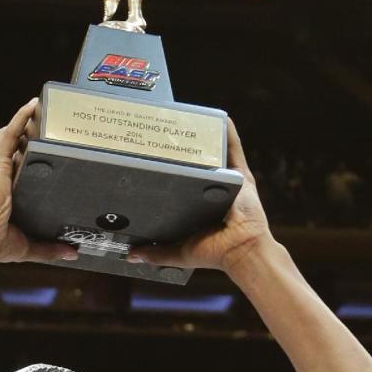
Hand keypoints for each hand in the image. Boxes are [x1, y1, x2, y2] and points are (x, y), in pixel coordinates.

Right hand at [0, 101, 78, 266]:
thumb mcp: (28, 245)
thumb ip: (49, 248)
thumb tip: (72, 253)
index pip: (13, 165)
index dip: (23, 154)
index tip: (39, 148)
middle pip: (12, 147)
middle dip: (26, 134)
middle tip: (46, 122)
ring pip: (11, 136)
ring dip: (25, 121)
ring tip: (41, 107)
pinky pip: (10, 134)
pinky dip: (21, 118)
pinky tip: (33, 105)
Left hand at [129, 120, 274, 278]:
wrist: (241, 249)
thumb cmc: (215, 252)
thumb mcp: (180, 253)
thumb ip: (157, 253)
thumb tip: (130, 255)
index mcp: (198, 207)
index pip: (179, 185)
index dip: (166, 173)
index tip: (147, 160)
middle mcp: (212, 191)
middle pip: (195, 165)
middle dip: (182, 150)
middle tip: (163, 136)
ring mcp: (227, 181)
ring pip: (213, 153)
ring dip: (202, 137)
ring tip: (186, 121)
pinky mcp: (240, 175)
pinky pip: (234, 148)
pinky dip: (228, 131)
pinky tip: (219, 117)